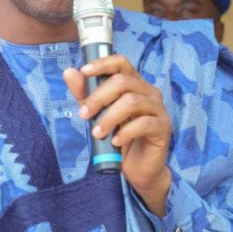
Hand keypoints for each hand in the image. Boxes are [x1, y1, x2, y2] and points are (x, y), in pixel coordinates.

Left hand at [64, 55, 173, 216]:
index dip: (103, 63)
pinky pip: (143, 123)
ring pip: (132, 101)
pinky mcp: (163, 127)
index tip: (84, 71)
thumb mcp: (97, 115)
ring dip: (109, 117)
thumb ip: (85, 94)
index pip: (121, 63)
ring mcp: (158, 109)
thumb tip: (69, 72)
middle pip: (123, 81)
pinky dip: (125, 132)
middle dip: (98, 97)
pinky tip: (115, 141)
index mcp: (134, 84)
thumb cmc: (119, 138)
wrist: (138, 169)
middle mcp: (149, 92)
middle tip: (84, 114)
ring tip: (97, 133)